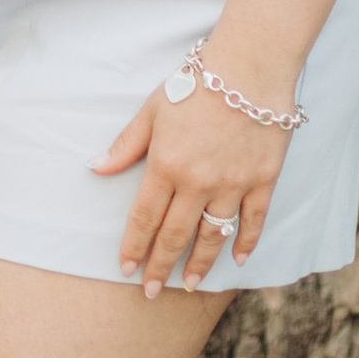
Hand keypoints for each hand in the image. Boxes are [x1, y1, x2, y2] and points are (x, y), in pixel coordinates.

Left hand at [95, 76, 287, 293]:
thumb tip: (95, 167)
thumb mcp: (152, 109)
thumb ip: (126, 145)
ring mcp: (233, 183)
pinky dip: (244, 243)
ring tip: (189, 285)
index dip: (134, 247)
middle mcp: (198, 181)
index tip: (126, 269)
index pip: (144, 218)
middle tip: (151, 291)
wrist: (249, 66)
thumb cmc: (196, 83)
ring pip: (213, 235)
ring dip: (200, 264)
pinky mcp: (263, 179)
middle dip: (160, 267)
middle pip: (175, 235)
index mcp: (166, 165)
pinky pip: (252, 220)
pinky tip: (236, 260)